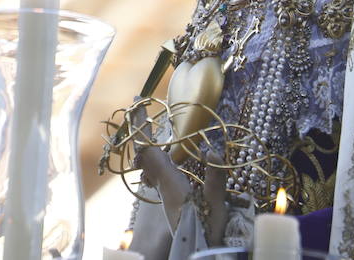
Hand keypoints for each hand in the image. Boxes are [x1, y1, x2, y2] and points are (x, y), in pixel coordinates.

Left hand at [131, 106, 228, 238]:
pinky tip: (162, 162)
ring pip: (149, 166)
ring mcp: (162, 195)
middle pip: (146, 156)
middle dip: (142, 134)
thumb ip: (214, 178)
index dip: (143, 129)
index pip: (151, 150)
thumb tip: (212, 149)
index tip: (137, 107)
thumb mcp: (216, 204)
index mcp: (170, 182)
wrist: (192, 252)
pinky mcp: (167, 201)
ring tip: (149, 133)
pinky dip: (153, 162)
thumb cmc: (207, 230)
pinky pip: (154, 175)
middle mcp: (162, 186)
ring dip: (147, 148)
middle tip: (139, 113)